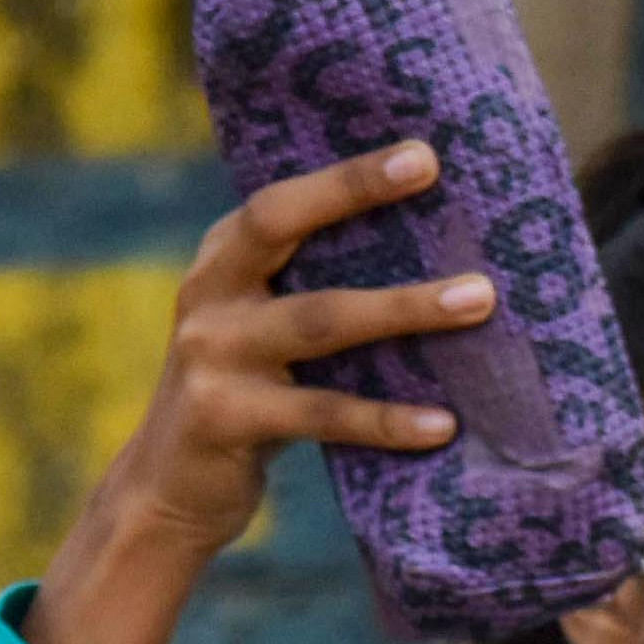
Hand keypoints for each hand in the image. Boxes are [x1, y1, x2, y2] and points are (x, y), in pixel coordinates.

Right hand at [23, 140, 499, 643]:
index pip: (280, 200)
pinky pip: (322, 413)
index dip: (345, 174)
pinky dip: (386, 419)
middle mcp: (207, 295)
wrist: (165, 491)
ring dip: (404, 307)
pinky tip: (442, 424)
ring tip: (479, 299)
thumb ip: (310, 287)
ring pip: (319, 320)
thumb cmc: (246, 396)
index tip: (421, 152)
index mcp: (221, 261)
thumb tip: (437, 247)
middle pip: (280, 226)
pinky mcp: (224, 419)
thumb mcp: (260, 328)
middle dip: (355, 191)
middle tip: (433, 170)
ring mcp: (210, 356)